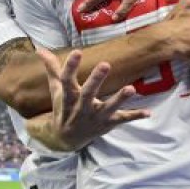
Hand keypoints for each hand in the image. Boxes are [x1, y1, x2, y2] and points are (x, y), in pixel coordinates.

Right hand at [25, 48, 149, 151]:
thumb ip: (53, 69)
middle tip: (105, 64)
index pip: (67, 80)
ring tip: (132, 88)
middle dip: (96, 80)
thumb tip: (40, 49)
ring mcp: (96, 117)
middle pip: (88, 93)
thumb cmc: (64, 108)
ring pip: (109, 107)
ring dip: (120, 99)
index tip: (77, 51)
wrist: (66, 139)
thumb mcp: (57, 90)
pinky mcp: (108, 124)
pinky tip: (149, 113)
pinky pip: (123, 120)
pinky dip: (135, 116)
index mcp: (68, 97)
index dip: (70, 67)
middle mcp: (82, 108)